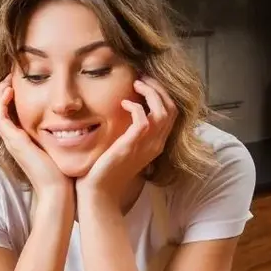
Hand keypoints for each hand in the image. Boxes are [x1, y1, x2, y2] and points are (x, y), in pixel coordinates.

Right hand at [0, 75, 71, 199]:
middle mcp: (12, 139)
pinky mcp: (13, 141)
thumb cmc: (62, 172)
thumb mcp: (58, 145)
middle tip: (12, 73)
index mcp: (21, 139)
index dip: (10, 94)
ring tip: (9, 78)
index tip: (21, 80)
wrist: (58, 191)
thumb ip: (60, 132)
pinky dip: (0, 101)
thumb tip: (73, 117)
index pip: (7, 111)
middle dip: (2, 89)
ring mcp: (11, 140)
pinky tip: (10, 90)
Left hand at [78, 77, 176, 199]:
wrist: (99, 192)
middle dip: (158, 88)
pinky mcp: (132, 146)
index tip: (145, 83)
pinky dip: (136, 107)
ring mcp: (147, 146)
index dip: (161, 94)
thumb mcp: (124, 146)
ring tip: (136, 84)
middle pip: (171, 108)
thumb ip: (130, 131)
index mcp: (156, 143)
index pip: (172, 113)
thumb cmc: (106, 169)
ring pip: (163, 111)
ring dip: (150, 93)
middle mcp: (156, 144)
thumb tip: (126, 109)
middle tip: (142, 78)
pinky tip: (124, 104)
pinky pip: (144, 120)